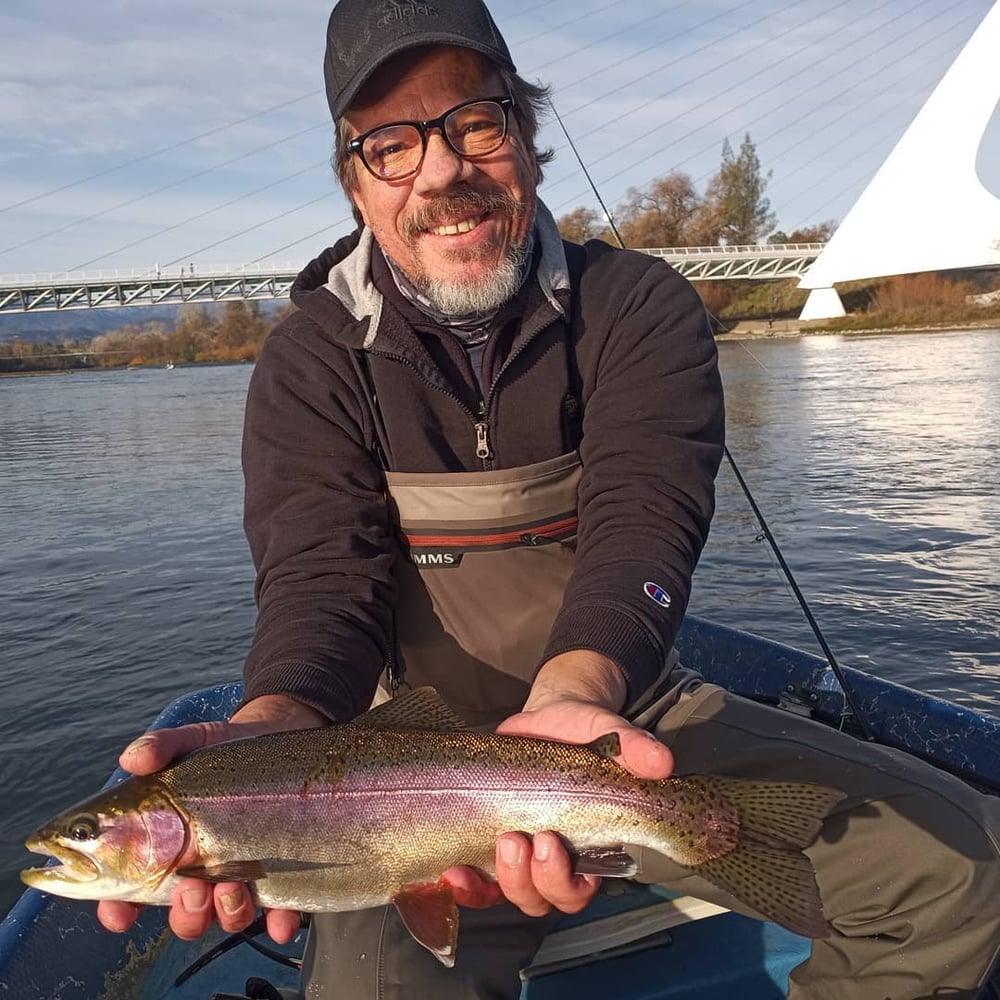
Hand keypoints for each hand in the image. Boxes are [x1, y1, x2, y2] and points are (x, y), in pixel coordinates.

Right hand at [97, 694, 326, 942]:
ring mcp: (241, 877)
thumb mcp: (189, 743)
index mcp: (166, 850)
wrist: (275, 736)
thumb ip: (160, 748)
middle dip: (185, 912)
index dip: (119, 909)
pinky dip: (279, 922)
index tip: (121, 912)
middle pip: (184, 915)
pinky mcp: (280, 874)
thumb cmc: (219, 750)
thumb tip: (132, 759)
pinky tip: (280, 920)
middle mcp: (201, 872)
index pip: (130, 893)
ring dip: (226, 913)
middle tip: (192, 886)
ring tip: (233, 885)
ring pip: (227, 917)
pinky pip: (279, 913)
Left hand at [447, 650, 673, 918]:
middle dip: (532, 879)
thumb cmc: (582, 733)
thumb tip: (661, 762)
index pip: (582, 887)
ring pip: (511, 893)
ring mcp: (519, 854)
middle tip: (522, 839)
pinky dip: (464, 885)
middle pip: (545, 898)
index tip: (553, 844)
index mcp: (589, 845)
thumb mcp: (608, 731)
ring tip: (502, 841)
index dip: (566, 881)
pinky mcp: (487, 842)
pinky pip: (476, 881)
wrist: (548, 719)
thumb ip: (633, 748)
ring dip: (503, 879)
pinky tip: (453, 872)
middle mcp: (555, 859)